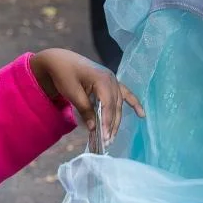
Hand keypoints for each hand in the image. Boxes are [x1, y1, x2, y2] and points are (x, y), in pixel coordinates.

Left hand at [29, 48, 143, 138]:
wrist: (60, 60)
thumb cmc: (63, 74)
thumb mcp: (72, 93)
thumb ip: (84, 109)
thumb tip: (93, 127)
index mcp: (102, 80)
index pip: (108, 105)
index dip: (107, 122)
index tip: (104, 136)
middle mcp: (112, 80)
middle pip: (115, 106)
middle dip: (112, 125)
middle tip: (107, 142)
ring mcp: (113, 80)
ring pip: (118, 104)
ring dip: (116, 120)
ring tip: (112, 137)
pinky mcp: (111, 82)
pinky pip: (125, 94)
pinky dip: (133, 103)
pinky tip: (142, 115)